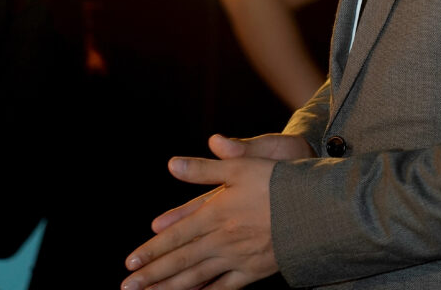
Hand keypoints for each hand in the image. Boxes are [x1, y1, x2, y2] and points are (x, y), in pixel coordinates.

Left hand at [122, 133, 313, 289]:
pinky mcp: (254, 271)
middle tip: (126, 288)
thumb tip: (171, 164)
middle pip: (180, 261)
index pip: (176, 235)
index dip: (152, 249)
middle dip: (151, 276)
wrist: (314, 207)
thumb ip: (203, 169)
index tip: (129, 263)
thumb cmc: (276, 180)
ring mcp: (237, 259)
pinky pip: (223, 289)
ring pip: (196, 279)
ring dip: (169, 289)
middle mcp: (222, 240)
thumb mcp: (239, 165)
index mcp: (215, 213)